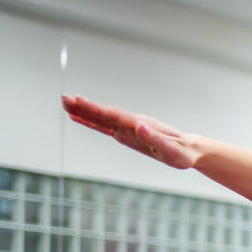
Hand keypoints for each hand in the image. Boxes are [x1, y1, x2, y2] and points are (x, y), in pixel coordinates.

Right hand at [62, 95, 197, 169]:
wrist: (188, 149)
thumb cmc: (181, 153)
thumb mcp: (170, 151)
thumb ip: (155, 139)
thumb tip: (139, 126)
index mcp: (140, 125)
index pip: (113, 115)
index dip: (95, 109)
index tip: (78, 101)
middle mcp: (132, 123)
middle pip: (104, 113)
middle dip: (84, 107)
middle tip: (63, 98)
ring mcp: (128, 128)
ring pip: (102, 118)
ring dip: (84, 112)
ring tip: (65, 105)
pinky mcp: (126, 134)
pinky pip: (105, 127)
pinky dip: (92, 122)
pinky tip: (79, 117)